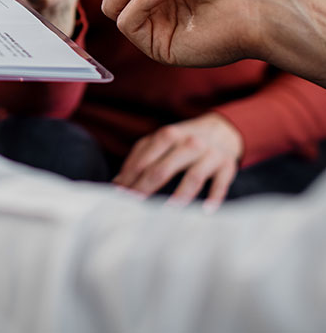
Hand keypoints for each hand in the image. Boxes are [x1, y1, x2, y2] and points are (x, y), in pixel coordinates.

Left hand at [114, 114, 242, 209]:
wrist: (221, 130)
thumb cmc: (183, 140)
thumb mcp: (162, 140)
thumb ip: (140, 156)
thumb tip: (117, 182)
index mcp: (168, 135)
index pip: (144, 160)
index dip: (130, 178)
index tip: (118, 196)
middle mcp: (188, 143)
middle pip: (163, 168)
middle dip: (146, 188)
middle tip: (134, 207)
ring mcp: (209, 154)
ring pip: (193, 176)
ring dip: (180, 195)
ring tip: (167, 213)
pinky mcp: (226, 166)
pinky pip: (220, 183)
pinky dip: (214, 197)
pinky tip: (206, 212)